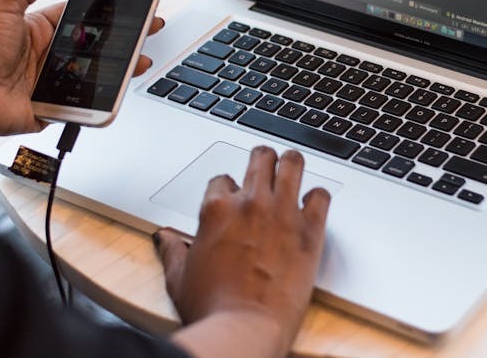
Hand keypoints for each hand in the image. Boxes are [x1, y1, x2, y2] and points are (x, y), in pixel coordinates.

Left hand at [0, 0, 163, 137]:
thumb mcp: (3, 2)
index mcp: (40, 27)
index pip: (83, 14)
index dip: (107, 8)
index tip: (130, 0)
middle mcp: (50, 53)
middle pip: (97, 43)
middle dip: (125, 35)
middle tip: (149, 26)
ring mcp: (55, 80)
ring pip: (98, 71)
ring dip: (122, 65)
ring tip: (142, 58)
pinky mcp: (57, 105)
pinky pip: (87, 101)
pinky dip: (104, 96)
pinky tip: (121, 86)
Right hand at [157, 147, 330, 356]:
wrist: (244, 329)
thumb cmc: (212, 308)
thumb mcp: (179, 278)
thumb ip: (172, 251)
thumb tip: (164, 238)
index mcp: (216, 209)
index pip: (223, 179)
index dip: (228, 189)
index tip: (233, 199)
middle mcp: (250, 203)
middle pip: (260, 158)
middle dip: (262, 160)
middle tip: (265, 167)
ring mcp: (282, 213)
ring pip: (292, 163)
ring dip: (291, 164)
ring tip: (292, 168)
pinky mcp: (310, 231)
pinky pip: (321, 196)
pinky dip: (318, 197)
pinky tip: (313, 205)